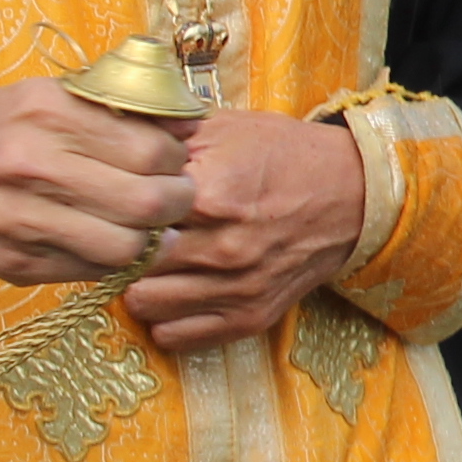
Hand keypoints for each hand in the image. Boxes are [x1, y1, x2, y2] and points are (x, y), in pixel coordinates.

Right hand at [0, 80, 197, 283]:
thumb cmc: (6, 125)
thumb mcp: (56, 95)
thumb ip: (123, 108)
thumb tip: (191, 127)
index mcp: (49, 113)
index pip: (150, 151)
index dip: (176, 160)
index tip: (173, 159)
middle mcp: (32, 167)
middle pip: (146, 204)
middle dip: (176, 202)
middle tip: (175, 195)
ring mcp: (21, 222)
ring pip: (124, 248)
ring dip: (150, 238)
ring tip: (147, 222)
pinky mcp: (17, 264)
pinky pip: (92, 273)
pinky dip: (112, 259)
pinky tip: (108, 236)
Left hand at [125, 110, 370, 353]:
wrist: (352, 196)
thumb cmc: (284, 155)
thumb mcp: (227, 127)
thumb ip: (165, 129)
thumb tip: (108, 126)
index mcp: (211, 194)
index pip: (127, 214)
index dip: (113, 206)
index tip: (113, 201)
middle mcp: (223, 248)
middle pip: (129, 262)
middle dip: (119, 246)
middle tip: (123, 233)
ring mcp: (237, 289)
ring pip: (142, 303)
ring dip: (138, 283)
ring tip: (149, 262)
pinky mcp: (248, 318)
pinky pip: (174, 335)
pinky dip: (164, 316)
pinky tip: (173, 289)